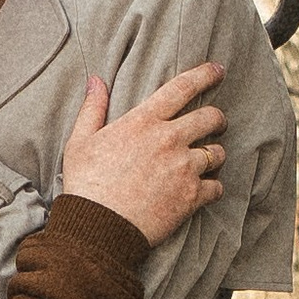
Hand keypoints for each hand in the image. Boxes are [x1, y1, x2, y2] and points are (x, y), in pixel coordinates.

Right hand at [62, 65, 227, 245]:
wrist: (98, 227)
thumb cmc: (86, 184)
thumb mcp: (80, 141)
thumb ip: (93, 109)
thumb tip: (96, 80)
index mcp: (144, 121)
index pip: (182, 87)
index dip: (204, 75)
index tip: (217, 70)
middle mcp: (169, 140)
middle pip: (211, 118)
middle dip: (217, 119)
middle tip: (216, 125)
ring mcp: (184, 168)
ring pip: (218, 153)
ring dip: (215, 155)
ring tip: (206, 161)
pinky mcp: (192, 196)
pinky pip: (217, 186)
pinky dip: (213, 188)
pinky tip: (204, 190)